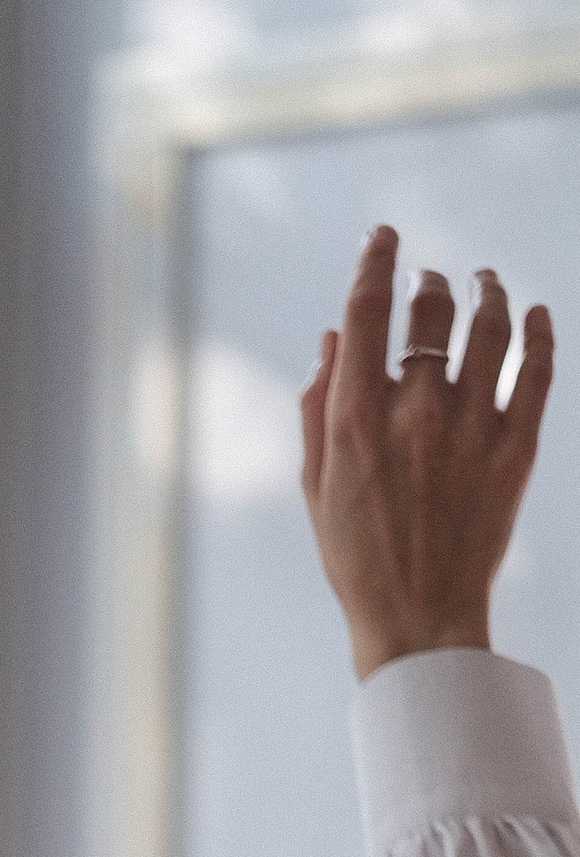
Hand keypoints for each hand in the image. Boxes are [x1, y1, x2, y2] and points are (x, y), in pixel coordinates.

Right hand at [301, 228, 551, 679]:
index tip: (384, 238)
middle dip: (431, 281)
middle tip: (433, 279)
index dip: (376, 260)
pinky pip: (537, 368)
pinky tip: (536, 315)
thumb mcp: (317, 484)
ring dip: (488, 292)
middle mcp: (414, 411)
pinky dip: (540, 331)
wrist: (419, 618)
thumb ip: (318, 407)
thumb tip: (333, 340)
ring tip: (487, 283)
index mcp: (356, 418)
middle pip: (431, 308)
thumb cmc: (358, 556)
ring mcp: (468, 426)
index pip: (369, 309)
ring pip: (489, 326)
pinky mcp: (514, 447)